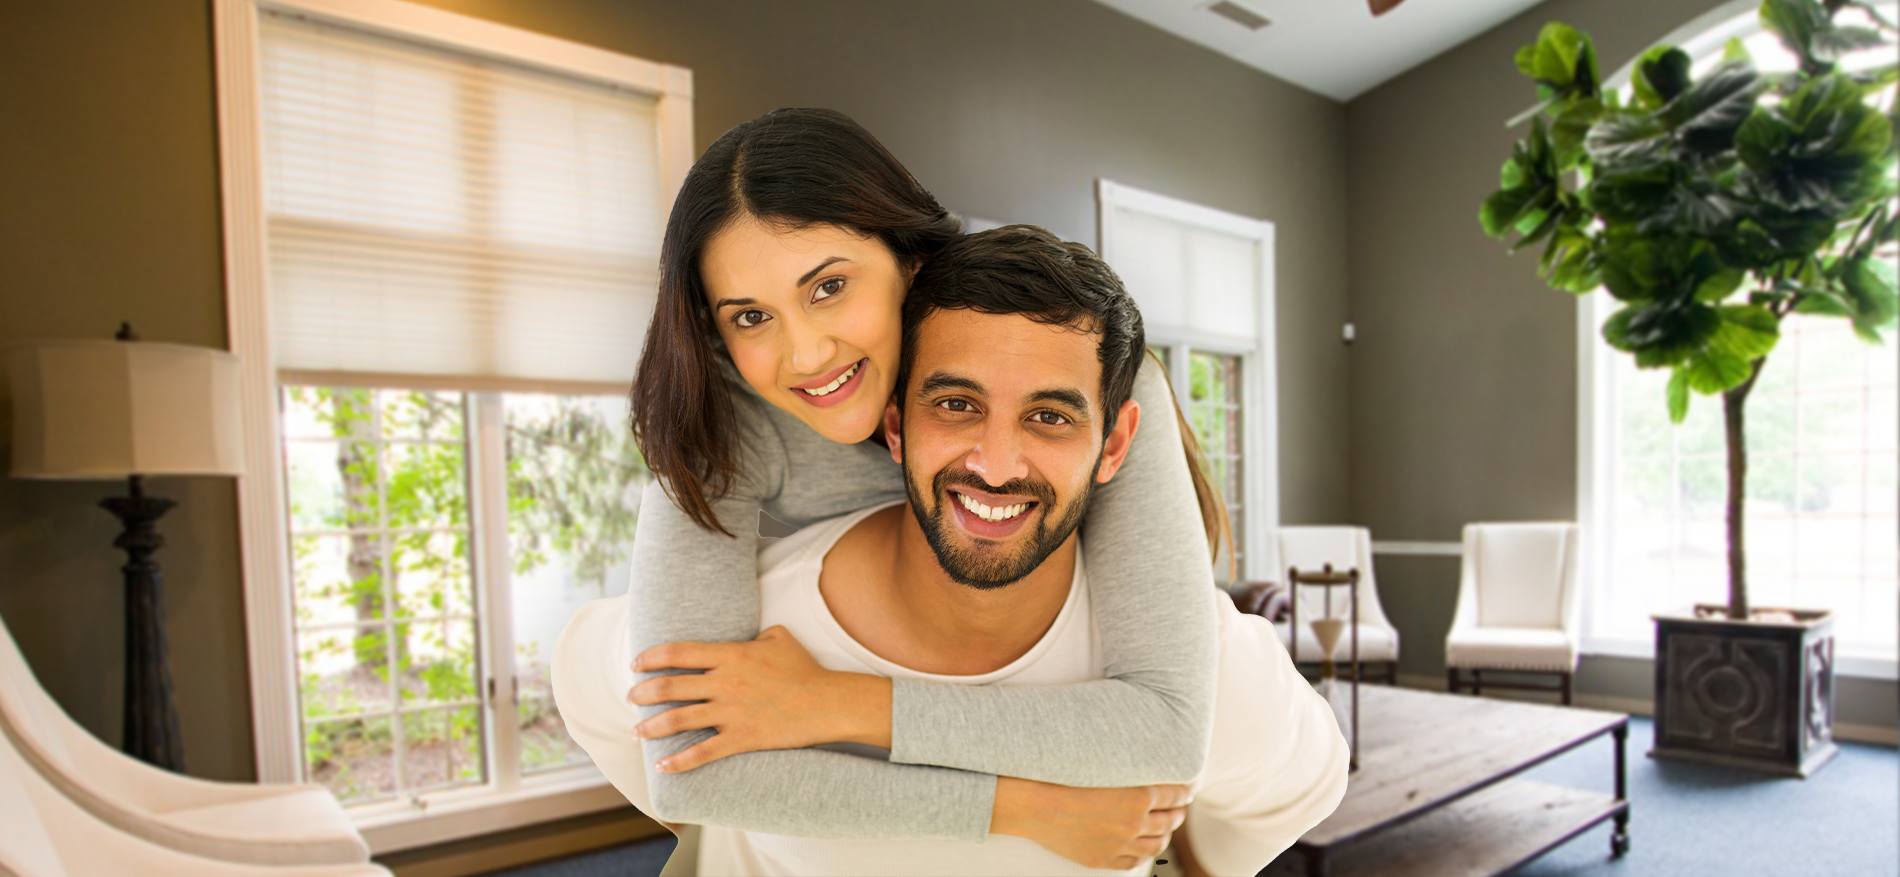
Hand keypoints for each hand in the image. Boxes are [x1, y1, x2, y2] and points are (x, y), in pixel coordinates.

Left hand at [628, 625, 889, 771]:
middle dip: (643, 692)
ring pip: (678, 720)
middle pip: (670, 686)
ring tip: (637, 731)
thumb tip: (749, 635)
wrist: (826, 702)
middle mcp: (724, 682)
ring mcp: (731, 711)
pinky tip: (663, 767)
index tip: (636, 663)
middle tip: (631, 697)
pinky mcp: (741, 737)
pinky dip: (679, 762)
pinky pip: (703, 752)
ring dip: (652, 727)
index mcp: (731, 655)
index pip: (679, 653)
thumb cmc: (805, 669)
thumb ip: (756, 635)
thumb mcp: (780, 638)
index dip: (652, 657)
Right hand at [990, 776, 1190, 870]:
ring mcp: (1119, 844)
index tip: (1188, 790)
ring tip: (1166, 827)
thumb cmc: (1062, 776)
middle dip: (1178, 813)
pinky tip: (1143, 845)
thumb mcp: (1102, 765)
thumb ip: (1129, 767)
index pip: (1175, 795)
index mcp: (1137, 796)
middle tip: (1180, 807)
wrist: (1033, 804)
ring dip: (1165, 834)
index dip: (1184, 792)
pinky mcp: (1103, 859)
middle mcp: (1133, 823)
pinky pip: (1134, 861)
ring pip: (1156, 844)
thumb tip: (1146, 765)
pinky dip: (1143, 853)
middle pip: (1170, 821)